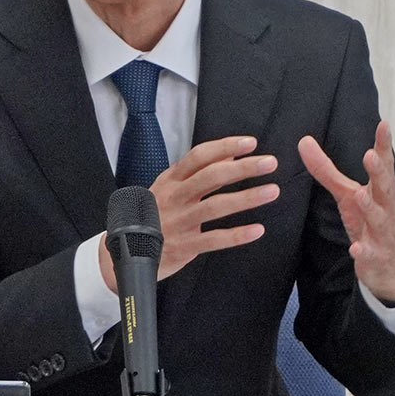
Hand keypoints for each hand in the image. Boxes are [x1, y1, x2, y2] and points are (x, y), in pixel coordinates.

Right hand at [99, 136, 277, 291]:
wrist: (122, 253)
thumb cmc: (153, 216)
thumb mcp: (169, 189)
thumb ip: (198, 173)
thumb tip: (230, 154)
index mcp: (170, 180)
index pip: (199, 156)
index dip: (225, 147)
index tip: (250, 143)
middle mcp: (174, 197)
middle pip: (212, 177)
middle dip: (243, 168)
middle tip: (270, 163)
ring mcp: (178, 222)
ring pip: (216, 206)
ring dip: (246, 198)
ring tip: (272, 191)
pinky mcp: (183, 246)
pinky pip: (214, 239)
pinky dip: (237, 235)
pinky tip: (257, 230)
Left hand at [297, 121, 394, 302]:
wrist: (390, 266)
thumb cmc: (369, 221)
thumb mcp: (346, 194)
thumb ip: (326, 169)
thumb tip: (303, 141)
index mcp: (380, 190)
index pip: (383, 164)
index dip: (383, 144)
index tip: (384, 124)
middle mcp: (385, 208)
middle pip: (385, 188)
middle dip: (379, 172)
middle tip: (371, 155)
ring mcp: (382, 232)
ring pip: (379, 219)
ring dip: (370, 207)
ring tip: (361, 194)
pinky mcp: (376, 255)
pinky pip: (370, 253)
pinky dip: (364, 251)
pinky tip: (356, 249)